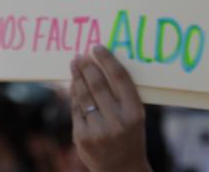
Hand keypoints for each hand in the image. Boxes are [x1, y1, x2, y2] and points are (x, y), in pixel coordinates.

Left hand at [70, 46, 150, 171]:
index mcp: (134, 112)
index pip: (120, 79)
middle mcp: (117, 121)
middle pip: (98, 85)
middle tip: (81, 54)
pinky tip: (74, 84)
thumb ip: (121, 94)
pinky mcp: (82, 138)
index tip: (98, 48)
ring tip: (74, 64)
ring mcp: (98, 131)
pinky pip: (76, 110)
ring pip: (84, 96)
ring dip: (77, 77)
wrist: (121, 169)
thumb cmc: (130, 135)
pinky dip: (74, 95)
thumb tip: (100, 65)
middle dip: (88, 67)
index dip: (108, 60)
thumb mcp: (134, 115)